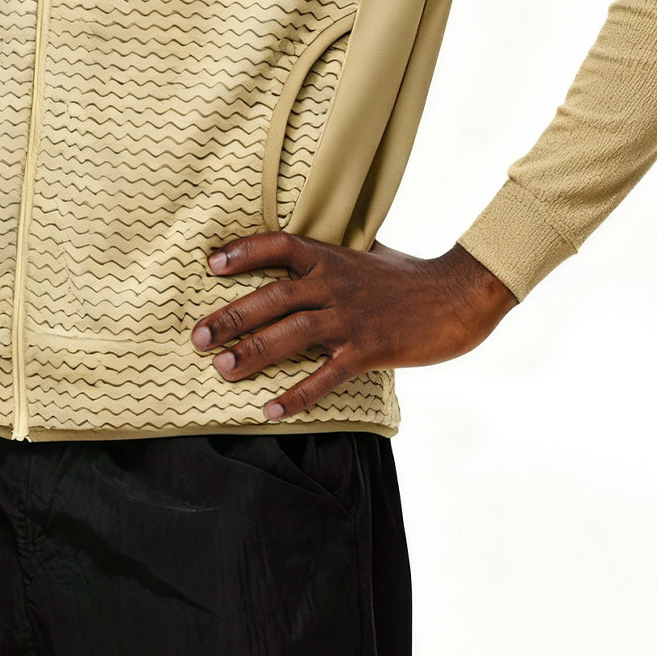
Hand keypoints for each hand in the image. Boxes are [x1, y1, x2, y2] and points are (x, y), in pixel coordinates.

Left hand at [191, 233, 515, 420]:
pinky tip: (271, 410)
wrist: (459, 296)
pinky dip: (298, 394)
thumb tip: (304, 249)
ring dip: (254, 352)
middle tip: (197, 337)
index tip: (211, 265)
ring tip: (222, 370)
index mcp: (332, 256)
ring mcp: (352, 317)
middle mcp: (335, 283)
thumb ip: (335, 252)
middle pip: (274, 296)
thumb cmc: (410, 276)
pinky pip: (326, 375)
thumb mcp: (368, 252)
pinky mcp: (370, 349)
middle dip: (232, 316)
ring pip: (293, 333)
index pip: (279, 245)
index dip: (243, 252)